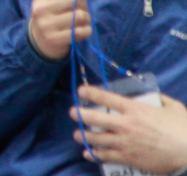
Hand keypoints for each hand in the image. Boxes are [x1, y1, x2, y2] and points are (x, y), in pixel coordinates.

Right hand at [28, 0, 100, 59]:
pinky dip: (86, 30)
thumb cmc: (53, 13)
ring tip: (80, 21)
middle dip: (84, 3)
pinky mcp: (55, 39)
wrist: (39, 40)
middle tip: (80, 9)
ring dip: (86, 18)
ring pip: (81, 15)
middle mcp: (41, 8)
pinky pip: (82, 31)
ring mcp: (47, 25)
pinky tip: (79, 30)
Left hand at [70, 85, 186, 172]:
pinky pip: (105, 156)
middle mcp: (125, 124)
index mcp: (135, 109)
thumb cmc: (183, 129)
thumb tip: (152, 96)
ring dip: (83, 135)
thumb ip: (159, 99)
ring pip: (95, 138)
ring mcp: (124, 142)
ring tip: (77, 134)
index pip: (105, 97)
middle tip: (73, 113)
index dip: (90, 92)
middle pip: (93, 117)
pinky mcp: (128, 158)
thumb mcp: (173, 107)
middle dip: (79, 114)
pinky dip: (94, 154)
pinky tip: (88, 153)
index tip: (81, 91)